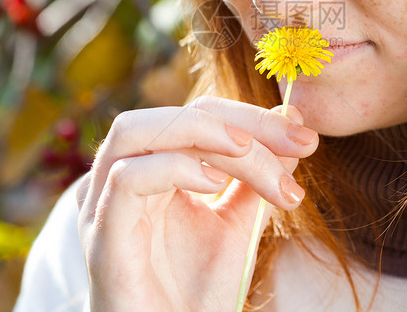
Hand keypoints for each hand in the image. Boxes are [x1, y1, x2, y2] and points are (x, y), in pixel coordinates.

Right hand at [75, 95, 318, 310]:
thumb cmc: (198, 292)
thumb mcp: (239, 221)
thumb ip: (258, 174)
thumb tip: (292, 121)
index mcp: (152, 169)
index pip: (198, 115)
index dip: (251, 117)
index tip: (305, 137)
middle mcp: (120, 178)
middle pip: (172, 114)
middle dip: (239, 120)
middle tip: (295, 143)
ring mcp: (103, 205)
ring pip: (135, 130)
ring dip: (202, 132)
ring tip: (248, 153)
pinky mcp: (102, 237)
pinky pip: (126, 178)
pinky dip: (174, 167)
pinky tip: (214, 184)